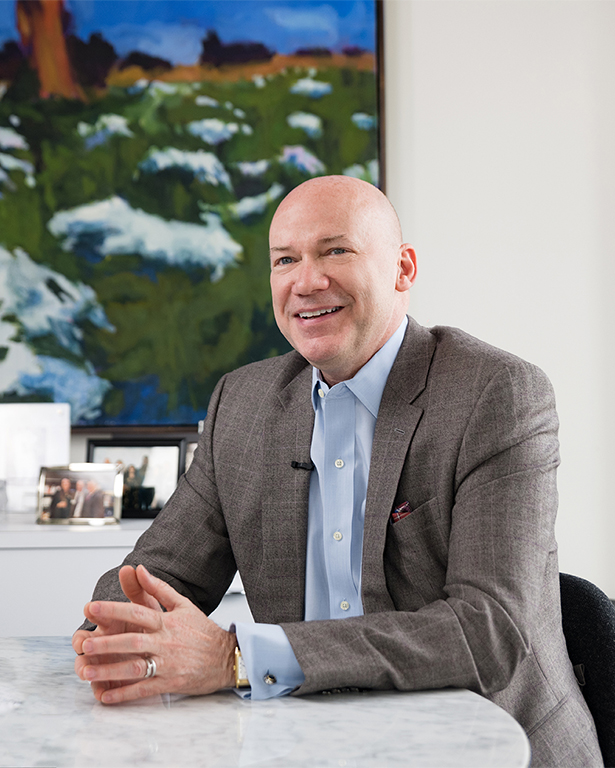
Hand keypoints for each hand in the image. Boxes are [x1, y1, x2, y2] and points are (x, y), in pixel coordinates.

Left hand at [73, 564, 236, 703]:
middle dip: (106, 642)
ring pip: (135, 667)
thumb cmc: (203, 632)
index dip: (113, 609)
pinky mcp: (171, 683)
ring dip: (110, 670)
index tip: (92, 607)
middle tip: (85, 644)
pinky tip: (107, 696)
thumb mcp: (183, 604)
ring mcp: (168, 663)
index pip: (137, 611)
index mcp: (167, 621)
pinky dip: (124, 694)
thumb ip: (158, 588)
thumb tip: (139, 569)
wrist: (227, 656)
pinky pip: (144, 689)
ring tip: (87, 671)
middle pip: (132, 641)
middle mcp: (166, 641)